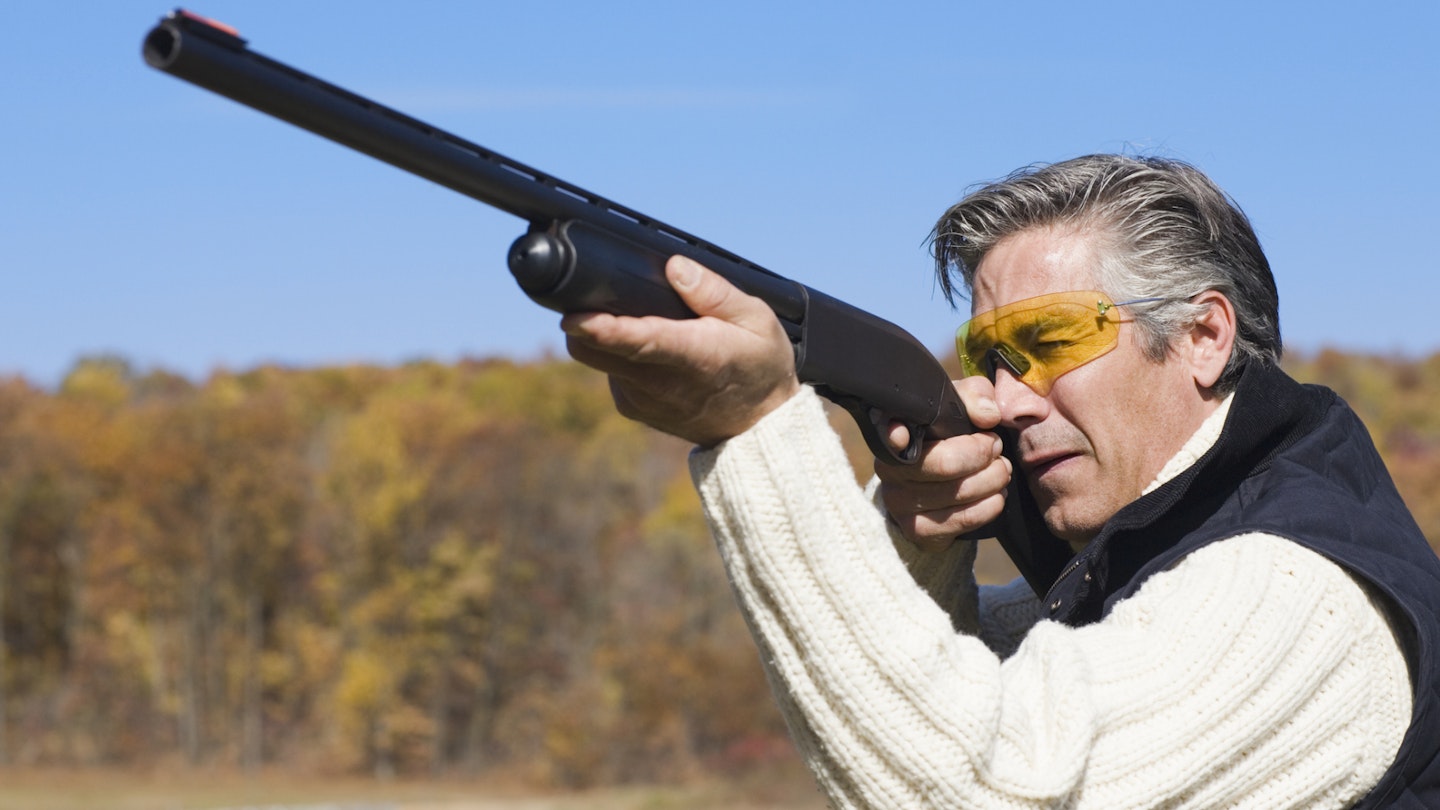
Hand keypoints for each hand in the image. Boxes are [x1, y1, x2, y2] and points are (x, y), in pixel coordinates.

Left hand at [561, 255, 800, 446]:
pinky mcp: (633, 409)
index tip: (573, 317)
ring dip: (604, 338)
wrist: (758, 426)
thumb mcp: (756, 319)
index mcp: (693, 357)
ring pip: (598, 358)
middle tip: (592, 294)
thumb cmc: (759, 365)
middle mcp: (660, 384)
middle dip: (583, 321)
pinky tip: (648, 353)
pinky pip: (609, 373)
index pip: (639, 343)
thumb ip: (715, 291)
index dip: (603, 330)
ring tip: (641, 324)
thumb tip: (674, 267)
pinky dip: (617, 357)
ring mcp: (642, 401)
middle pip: (595, 350)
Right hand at [875, 377, 1010, 551]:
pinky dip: (990, 506)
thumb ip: (974, 398)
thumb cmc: (948, 438)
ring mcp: (900, 503)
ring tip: (1001, 471)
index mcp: (893, 433)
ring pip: (959, 492)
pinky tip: (996, 495)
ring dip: (993, 480)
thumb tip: (988, 415)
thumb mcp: (959, 408)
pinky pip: (962, 520)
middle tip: (996, 448)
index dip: (896, 435)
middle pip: (944, 463)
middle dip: (983, 454)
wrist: (937, 486)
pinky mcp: (917, 530)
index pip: (889, 433)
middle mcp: (889, 469)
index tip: (903, 434)